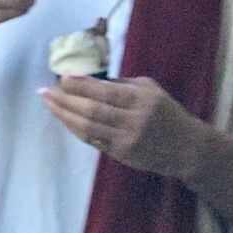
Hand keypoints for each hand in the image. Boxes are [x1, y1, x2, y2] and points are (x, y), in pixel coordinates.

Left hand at [41, 74, 194, 175]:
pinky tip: (63, 118)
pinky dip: (74, 128)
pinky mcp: (121, 155)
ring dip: (63, 115)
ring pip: (87, 128)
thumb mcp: (151, 90)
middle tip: (45, 90)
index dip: (81, 85)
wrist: (187, 148)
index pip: (105, 92)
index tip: (62, 78)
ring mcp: (126, 140)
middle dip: (65, 100)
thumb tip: (88, 80)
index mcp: (143, 100)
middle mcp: (134, 121)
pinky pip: (91, 140)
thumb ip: (122, 84)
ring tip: (48, 103)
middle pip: (91, 111)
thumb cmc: (167, 113)